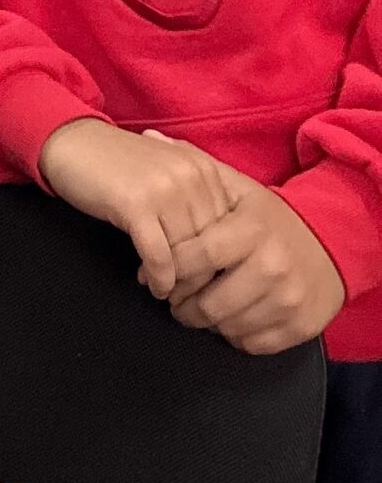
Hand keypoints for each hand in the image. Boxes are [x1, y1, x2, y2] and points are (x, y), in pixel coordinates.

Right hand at [37, 118, 240, 297]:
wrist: (69, 141)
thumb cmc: (116, 164)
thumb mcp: (166, 174)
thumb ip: (193, 200)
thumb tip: (213, 252)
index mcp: (204, 169)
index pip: (228, 228)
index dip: (219, 260)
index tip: (207, 280)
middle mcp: (191, 176)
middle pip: (212, 243)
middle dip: (201, 276)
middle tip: (189, 296)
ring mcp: (164, 190)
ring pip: (187, 253)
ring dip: (179, 282)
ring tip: (169, 292)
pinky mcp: (136, 204)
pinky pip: (158, 255)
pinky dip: (158, 278)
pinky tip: (152, 284)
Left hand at [165, 173, 347, 353]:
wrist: (331, 246)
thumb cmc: (268, 218)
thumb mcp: (237, 188)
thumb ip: (193, 165)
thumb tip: (150, 137)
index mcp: (251, 230)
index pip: (197, 257)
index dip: (168, 268)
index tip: (153, 271)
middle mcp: (273, 266)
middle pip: (209, 301)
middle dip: (180, 304)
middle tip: (170, 297)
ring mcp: (290, 300)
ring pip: (227, 326)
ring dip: (204, 321)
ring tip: (194, 308)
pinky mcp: (301, 326)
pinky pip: (252, 344)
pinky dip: (233, 335)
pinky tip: (226, 319)